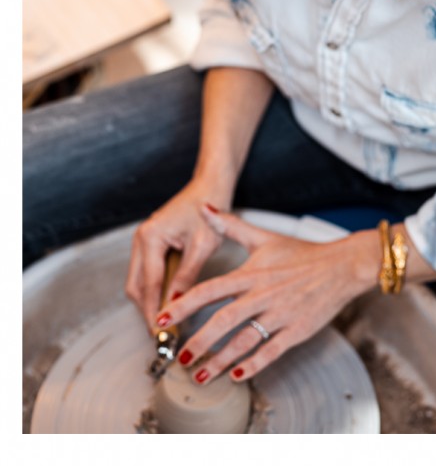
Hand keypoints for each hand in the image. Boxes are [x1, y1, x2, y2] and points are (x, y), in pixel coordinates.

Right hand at [125, 180, 231, 331]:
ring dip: (149, 302)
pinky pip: (146, 273)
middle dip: (147, 311)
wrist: (210, 187)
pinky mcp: (150, 243)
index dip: (155, 312)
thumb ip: (187, 276)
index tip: (162, 335)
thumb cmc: (210, 210)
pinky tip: (168, 303)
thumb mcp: (203, 245)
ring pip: (138, 281)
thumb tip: (176, 306)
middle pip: (136, 286)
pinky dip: (154, 290)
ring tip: (167, 325)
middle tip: (163, 336)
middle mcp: (140, 239)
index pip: (149, 285)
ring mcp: (143, 240)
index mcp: (150, 237)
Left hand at [156, 206, 378, 383]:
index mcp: (252, 273)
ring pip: (245, 341)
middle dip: (199, 340)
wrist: (342, 266)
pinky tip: (238, 375)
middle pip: (224, 320)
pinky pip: (272, 351)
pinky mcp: (297, 331)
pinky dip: (254, 364)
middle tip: (179, 356)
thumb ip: (230, 225)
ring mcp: (280, 315)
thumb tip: (204, 209)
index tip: (164, 317)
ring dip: (221, 360)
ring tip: (200, 375)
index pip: (210, 289)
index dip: (184, 304)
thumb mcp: (264, 237)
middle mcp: (263, 295)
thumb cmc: (302, 253)